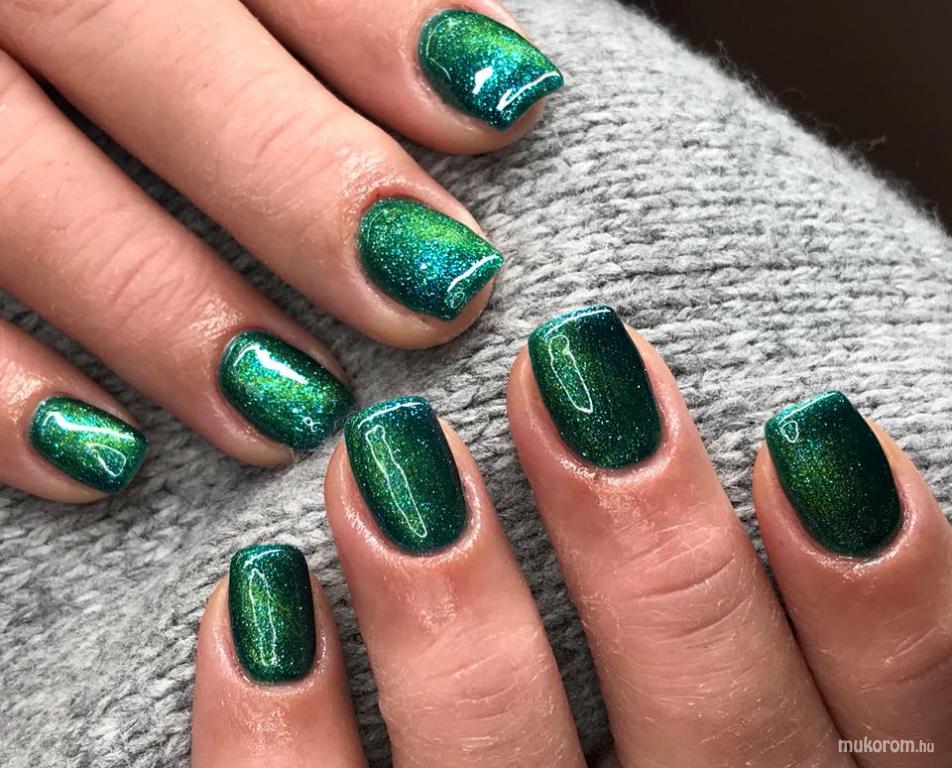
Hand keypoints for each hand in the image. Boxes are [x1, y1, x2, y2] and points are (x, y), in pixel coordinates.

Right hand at [0, 0, 561, 501]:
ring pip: (11, 188)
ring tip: (293, 411)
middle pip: (124, 34)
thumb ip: (313, 11)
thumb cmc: (134, 18)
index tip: (506, 107)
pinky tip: (101, 459)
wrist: (10, 27)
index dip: (379, 20)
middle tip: (431, 297)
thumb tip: (490, 74)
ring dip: (160, 310)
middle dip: (291, 176)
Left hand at [191, 307, 950, 765]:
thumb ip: (782, 616)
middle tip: (568, 362)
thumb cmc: (687, 755)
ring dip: (446, 602)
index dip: (875, 574)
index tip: (802, 424)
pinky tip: (257, 600)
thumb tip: (819, 445)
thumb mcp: (785, 706)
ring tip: (386, 446)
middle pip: (712, 722)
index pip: (906, 708)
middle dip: (644, 535)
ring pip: (501, 766)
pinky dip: (281, 722)